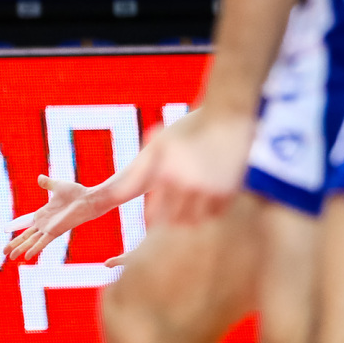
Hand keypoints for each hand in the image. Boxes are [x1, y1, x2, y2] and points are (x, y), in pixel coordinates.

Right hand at [6, 174, 96, 260]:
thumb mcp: (58, 186)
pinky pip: (42, 242)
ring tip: (8, 257)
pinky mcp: (55, 232)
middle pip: (25, 236)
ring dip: (19, 249)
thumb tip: (39, 178)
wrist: (88, 199)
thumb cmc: (77, 193)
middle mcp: (44, 224)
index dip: (16, 227)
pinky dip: (34, 249)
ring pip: (30, 241)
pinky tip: (26, 257)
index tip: (5, 230)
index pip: (26, 223)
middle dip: (14, 244)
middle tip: (4, 252)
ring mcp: (49, 229)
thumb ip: (48, 184)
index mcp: (43, 214)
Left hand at [141, 109, 255, 227]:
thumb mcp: (158, 146)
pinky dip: (207, 213)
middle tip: (168, 214)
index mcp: (166, 175)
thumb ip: (138, 173)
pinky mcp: (229, 193)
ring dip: (188, 219)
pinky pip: (214, 215)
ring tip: (185, 207)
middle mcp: (188, 186)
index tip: (152, 217)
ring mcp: (211, 191)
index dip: (151, 219)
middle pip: (174, 222)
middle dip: (169, 221)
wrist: (225, 120)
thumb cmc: (186, 132)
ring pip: (195, 222)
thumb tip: (114, 197)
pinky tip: (203, 200)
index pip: (153, 216)